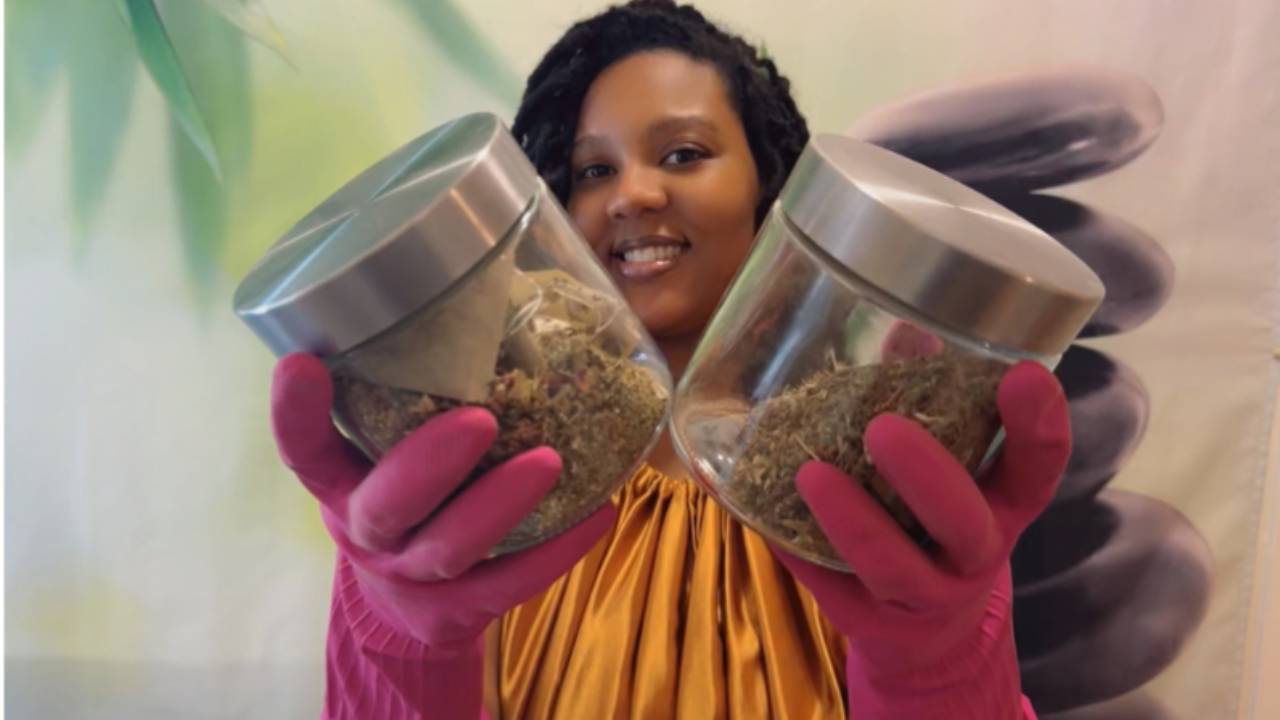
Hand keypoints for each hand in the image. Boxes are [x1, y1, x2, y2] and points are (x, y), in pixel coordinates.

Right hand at [271, 353, 615, 656]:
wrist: (406, 608)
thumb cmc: (405, 492)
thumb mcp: (384, 448)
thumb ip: (408, 391)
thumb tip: (482, 282)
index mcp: (340, 481)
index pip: (305, 449)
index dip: (295, 413)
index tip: (302, 362)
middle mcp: (369, 529)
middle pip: (386, 505)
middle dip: (428, 465)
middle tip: (479, 420)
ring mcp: (415, 574)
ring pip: (451, 546)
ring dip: (500, 504)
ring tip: (550, 461)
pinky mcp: (463, 609)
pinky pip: (509, 583)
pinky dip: (555, 551)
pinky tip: (596, 513)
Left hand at [773, 361, 1068, 702]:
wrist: (928, 635)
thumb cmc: (936, 523)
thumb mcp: (954, 469)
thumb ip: (932, 402)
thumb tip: (904, 329)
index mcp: (1004, 505)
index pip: (1038, 467)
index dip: (1039, 424)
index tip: (1026, 374)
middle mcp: (973, 554)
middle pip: (963, 523)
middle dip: (928, 477)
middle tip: (885, 430)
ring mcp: (920, 594)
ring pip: (891, 565)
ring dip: (852, 520)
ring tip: (812, 474)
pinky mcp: (865, 620)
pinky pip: (826, 584)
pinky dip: (792, 546)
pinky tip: (757, 509)